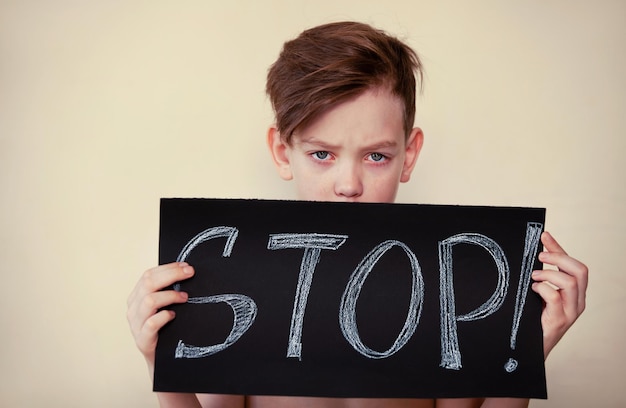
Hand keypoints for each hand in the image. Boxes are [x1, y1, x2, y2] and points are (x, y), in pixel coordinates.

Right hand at [126, 262, 194, 365]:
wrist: (162, 359)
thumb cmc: (166, 329)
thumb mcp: (164, 307)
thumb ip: (168, 291)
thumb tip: (186, 271)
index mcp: (136, 297)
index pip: (148, 275)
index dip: (168, 268)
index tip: (186, 266)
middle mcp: (133, 309)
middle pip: (148, 283)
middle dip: (172, 275)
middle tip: (190, 274)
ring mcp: (136, 325)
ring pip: (148, 300)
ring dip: (170, 295)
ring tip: (185, 297)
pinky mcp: (142, 340)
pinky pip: (151, 323)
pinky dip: (164, 316)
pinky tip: (174, 315)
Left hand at [531, 231, 587, 356]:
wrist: (530, 350)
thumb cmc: (533, 321)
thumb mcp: (539, 295)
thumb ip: (540, 278)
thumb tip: (531, 256)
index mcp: (574, 293)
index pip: (573, 264)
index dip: (559, 247)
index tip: (544, 235)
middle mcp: (577, 301)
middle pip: (581, 270)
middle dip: (559, 257)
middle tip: (540, 255)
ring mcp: (571, 312)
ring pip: (571, 282)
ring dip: (549, 273)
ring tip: (533, 277)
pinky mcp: (560, 321)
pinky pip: (556, 297)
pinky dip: (543, 288)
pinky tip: (533, 290)